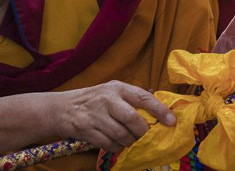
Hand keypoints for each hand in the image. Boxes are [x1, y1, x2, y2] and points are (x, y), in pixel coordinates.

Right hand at [53, 81, 175, 152]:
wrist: (63, 108)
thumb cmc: (95, 99)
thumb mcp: (113, 91)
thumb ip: (133, 98)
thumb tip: (161, 109)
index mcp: (118, 88)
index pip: (143, 98)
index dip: (160, 110)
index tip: (171, 121)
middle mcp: (107, 100)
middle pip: (133, 119)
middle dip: (143, 132)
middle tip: (147, 136)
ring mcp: (96, 115)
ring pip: (122, 134)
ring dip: (130, 141)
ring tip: (131, 140)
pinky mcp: (87, 130)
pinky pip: (110, 144)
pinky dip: (118, 147)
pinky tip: (118, 143)